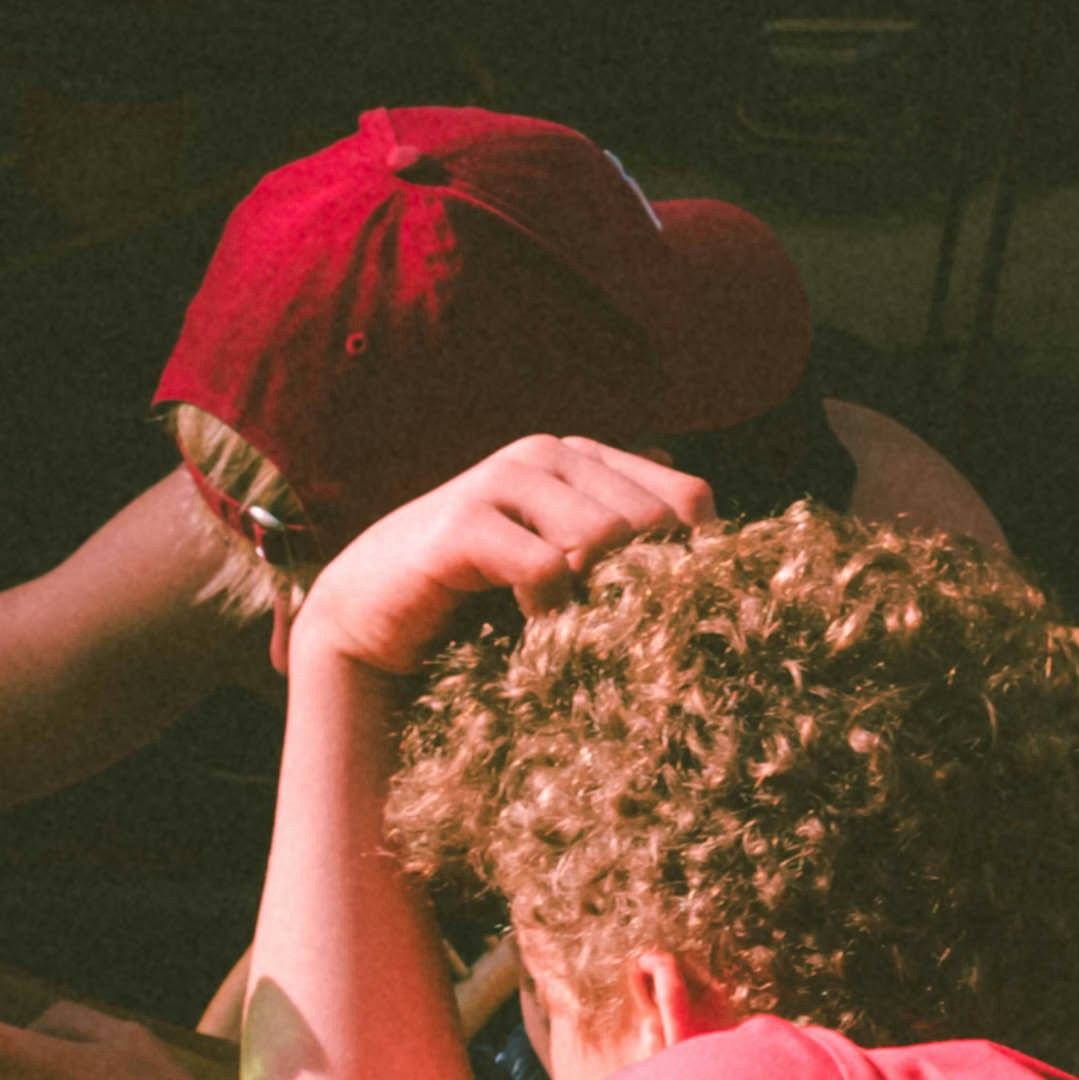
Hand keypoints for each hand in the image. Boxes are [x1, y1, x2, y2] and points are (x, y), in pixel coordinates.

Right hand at [284, 436, 715, 686]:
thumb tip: (709, 568)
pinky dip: (548, 608)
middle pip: (653, 518)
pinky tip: (530, 624)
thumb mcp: (561, 564)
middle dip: (642, 580)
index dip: (691, 559)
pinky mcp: (464, 521)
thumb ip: (622, 552)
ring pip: (606, 534)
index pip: (687, 497)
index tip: (667, 611)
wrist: (370, 611)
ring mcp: (503, 478)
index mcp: (584, 458)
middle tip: (608, 625)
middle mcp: (549, 453)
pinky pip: (545, 565)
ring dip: (595, 594)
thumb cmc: (476, 595)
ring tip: (566, 622)